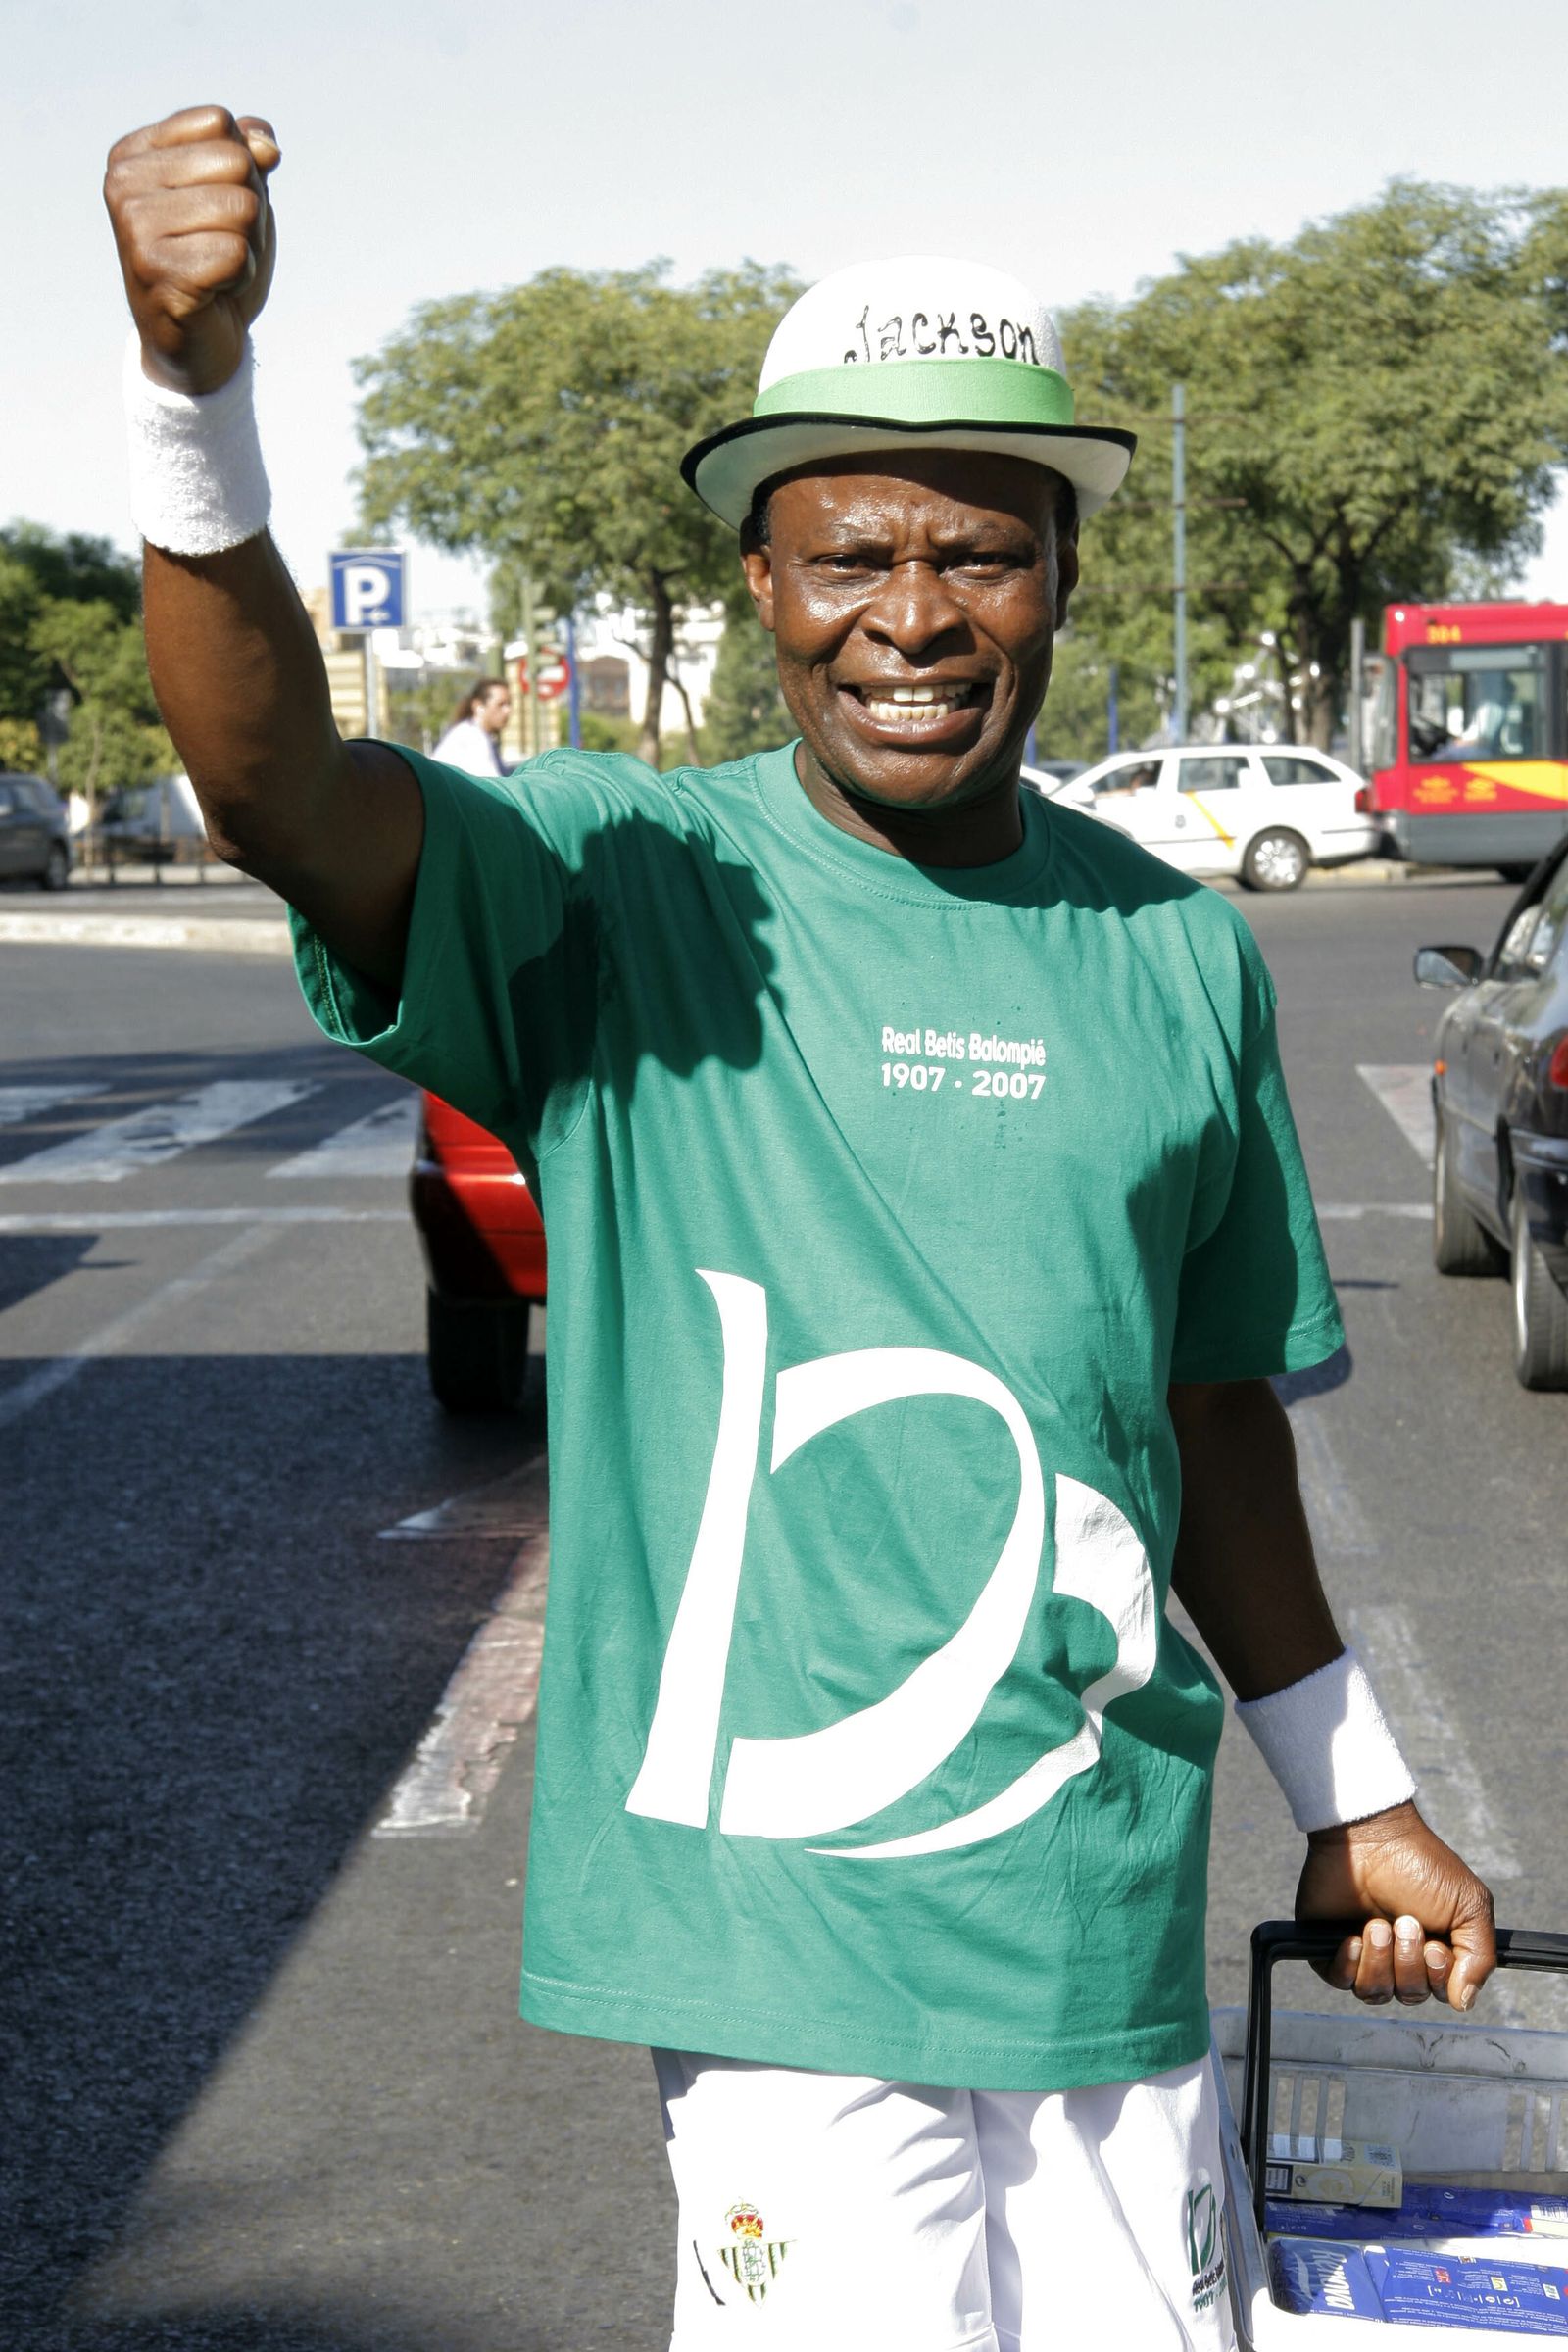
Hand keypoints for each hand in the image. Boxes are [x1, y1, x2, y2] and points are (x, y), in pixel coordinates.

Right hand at [105, 105, 279, 396]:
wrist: (199, 344)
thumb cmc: (216, 263)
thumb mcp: (235, 195)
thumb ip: (248, 153)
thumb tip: (266, 145)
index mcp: (133, 154)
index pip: (220, 123)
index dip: (242, 170)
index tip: (214, 210)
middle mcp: (122, 185)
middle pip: (236, 163)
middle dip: (250, 210)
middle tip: (220, 245)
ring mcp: (134, 229)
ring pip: (242, 209)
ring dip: (248, 246)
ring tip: (217, 269)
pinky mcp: (157, 273)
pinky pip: (237, 254)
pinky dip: (241, 277)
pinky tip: (215, 292)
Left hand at [1295, 1800, 1495, 2012]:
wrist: (1371, 1835)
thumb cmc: (1422, 1864)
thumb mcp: (1470, 1905)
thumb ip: (1480, 1957)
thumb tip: (1463, 2002)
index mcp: (1433, 1952)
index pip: (1440, 1993)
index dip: (1438, 1977)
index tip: (1434, 1946)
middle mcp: (1399, 1958)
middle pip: (1409, 1994)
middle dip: (1408, 1961)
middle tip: (1405, 1922)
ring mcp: (1364, 1953)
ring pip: (1375, 1993)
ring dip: (1380, 1961)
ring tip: (1377, 1924)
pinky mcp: (1330, 1946)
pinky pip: (1340, 1980)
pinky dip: (1349, 1964)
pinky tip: (1353, 1937)